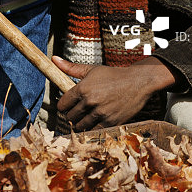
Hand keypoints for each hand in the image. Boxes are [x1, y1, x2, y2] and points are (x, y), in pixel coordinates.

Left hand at [53, 56, 176, 129]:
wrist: (137, 82)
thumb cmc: (113, 75)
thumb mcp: (91, 69)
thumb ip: (70, 67)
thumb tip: (54, 59)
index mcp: (83, 88)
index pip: (62, 105)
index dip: (63, 106)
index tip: (67, 105)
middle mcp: (90, 102)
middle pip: (70, 117)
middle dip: (72, 115)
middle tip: (77, 111)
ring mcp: (101, 113)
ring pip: (80, 126)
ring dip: (81, 123)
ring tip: (85, 117)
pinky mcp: (111, 123)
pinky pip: (94, 132)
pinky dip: (92, 129)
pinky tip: (95, 122)